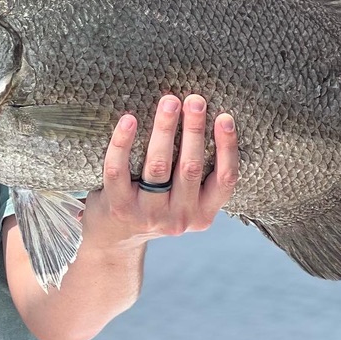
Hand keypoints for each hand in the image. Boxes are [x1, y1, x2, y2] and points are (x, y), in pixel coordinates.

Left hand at [82, 94, 238, 247]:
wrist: (114, 240)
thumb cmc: (154, 204)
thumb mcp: (183, 199)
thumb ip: (194, 172)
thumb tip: (202, 114)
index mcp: (203, 214)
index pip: (224, 180)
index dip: (227, 148)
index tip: (225, 116)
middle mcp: (179, 218)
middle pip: (190, 167)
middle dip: (194, 129)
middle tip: (194, 99)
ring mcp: (148, 215)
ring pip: (158, 166)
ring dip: (165, 129)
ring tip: (169, 102)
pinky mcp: (119, 208)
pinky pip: (119, 170)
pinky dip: (123, 142)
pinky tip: (128, 119)